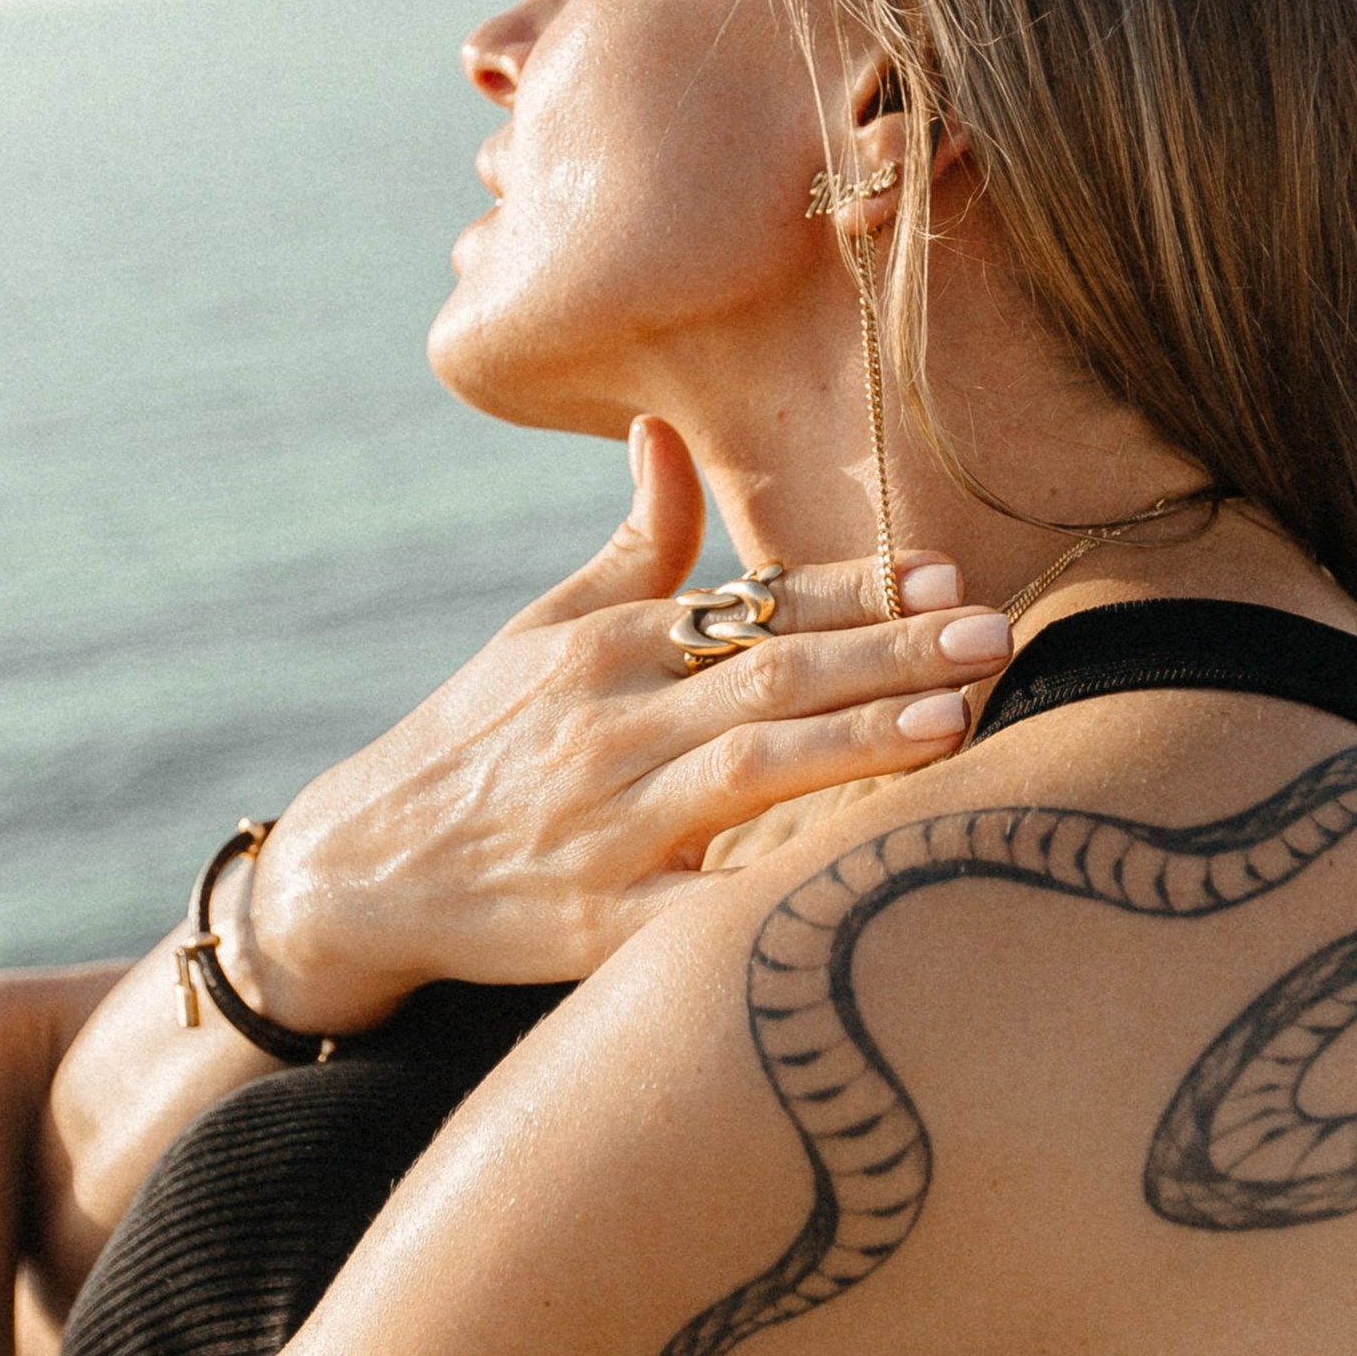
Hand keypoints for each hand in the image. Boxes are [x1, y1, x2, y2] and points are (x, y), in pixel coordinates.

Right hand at [242, 416, 1008, 1027]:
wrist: (363, 867)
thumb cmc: (478, 741)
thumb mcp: (541, 631)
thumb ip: (629, 543)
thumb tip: (667, 429)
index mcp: (607, 647)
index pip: (755, 606)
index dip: (856, 589)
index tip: (944, 573)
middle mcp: (610, 726)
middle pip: (771, 679)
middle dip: (890, 655)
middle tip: (993, 634)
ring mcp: (606, 827)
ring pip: (747, 775)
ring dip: (854, 745)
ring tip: (953, 724)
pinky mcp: (598, 926)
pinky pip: (697, 914)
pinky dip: (770, 900)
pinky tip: (853, 887)